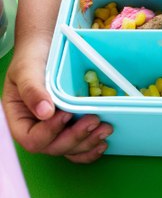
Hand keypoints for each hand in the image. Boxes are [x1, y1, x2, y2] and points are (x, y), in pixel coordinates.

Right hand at [2, 40, 111, 161]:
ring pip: (69, 149)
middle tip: (95, 121)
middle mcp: (36, 128)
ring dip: (88, 143)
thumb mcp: (27, 68)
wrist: (48, 47)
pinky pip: (79, 147)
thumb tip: (45, 113)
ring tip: (105, 129)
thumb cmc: (33, 56)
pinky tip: (103, 142)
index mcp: (20, 117)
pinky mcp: (71, 127)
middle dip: (75, 138)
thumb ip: (32, 89)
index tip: (66, 114)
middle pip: (52, 147)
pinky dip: (91, 148)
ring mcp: (55, 130)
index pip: (30, 138)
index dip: (49, 132)